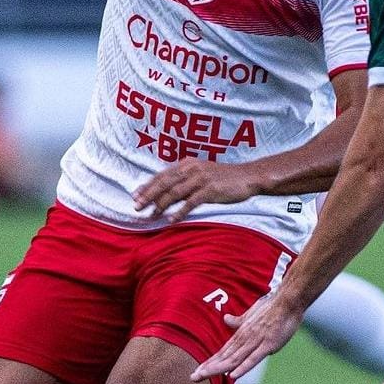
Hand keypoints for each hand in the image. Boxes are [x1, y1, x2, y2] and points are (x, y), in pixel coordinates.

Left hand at [133, 160, 259, 220]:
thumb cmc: (224, 177)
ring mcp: (201, 179)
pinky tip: (172, 220)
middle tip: (136, 206)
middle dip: (149, 195)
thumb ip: (186, 178)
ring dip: (161, 204)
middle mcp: (192, 169)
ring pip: (175, 192)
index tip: (135, 195)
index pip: (162, 175)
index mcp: (188, 164)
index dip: (148, 185)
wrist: (248, 176)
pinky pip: (191, 202)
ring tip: (151, 215)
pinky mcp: (211, 190)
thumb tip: (167, 190)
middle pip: (165, 182)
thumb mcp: (202, 172)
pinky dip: (180, 211)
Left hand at [191, 289, 304, 379]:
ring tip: (203, 376)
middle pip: (224, 357)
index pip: (223, 351)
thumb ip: (239, 321)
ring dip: (218, 368)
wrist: (287, 300)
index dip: (210, 362)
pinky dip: (243, 367)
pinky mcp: (268, 345)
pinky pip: (254, 358)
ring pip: (234, 359)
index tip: (198, 371)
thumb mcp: (251, 315)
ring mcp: (256, 342)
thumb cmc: (271, 307)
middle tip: (192, 378)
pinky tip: (232, 375)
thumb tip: (226, 319)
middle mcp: (245, 339)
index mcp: (242, 334)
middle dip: (208, 368)